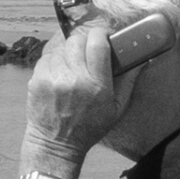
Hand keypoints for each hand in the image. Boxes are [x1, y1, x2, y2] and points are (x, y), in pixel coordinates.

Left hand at [25, 23, 123, 159]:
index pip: (97, 42)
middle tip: (88, 52)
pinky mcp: (37, 79)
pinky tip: (59, 72)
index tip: (103, 38)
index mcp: (96, 83)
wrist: (56, 144)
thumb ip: (129, 82)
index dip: (101, 34)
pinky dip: (54, 60)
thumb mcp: (116, 109)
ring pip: (61, 47)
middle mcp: (74, 77)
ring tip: (73, 65)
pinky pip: (47, 57)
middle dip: (85, 42)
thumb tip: (142, 60)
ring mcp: (53, 77)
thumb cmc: (90, 127)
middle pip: (78, 40)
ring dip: (69, 52)